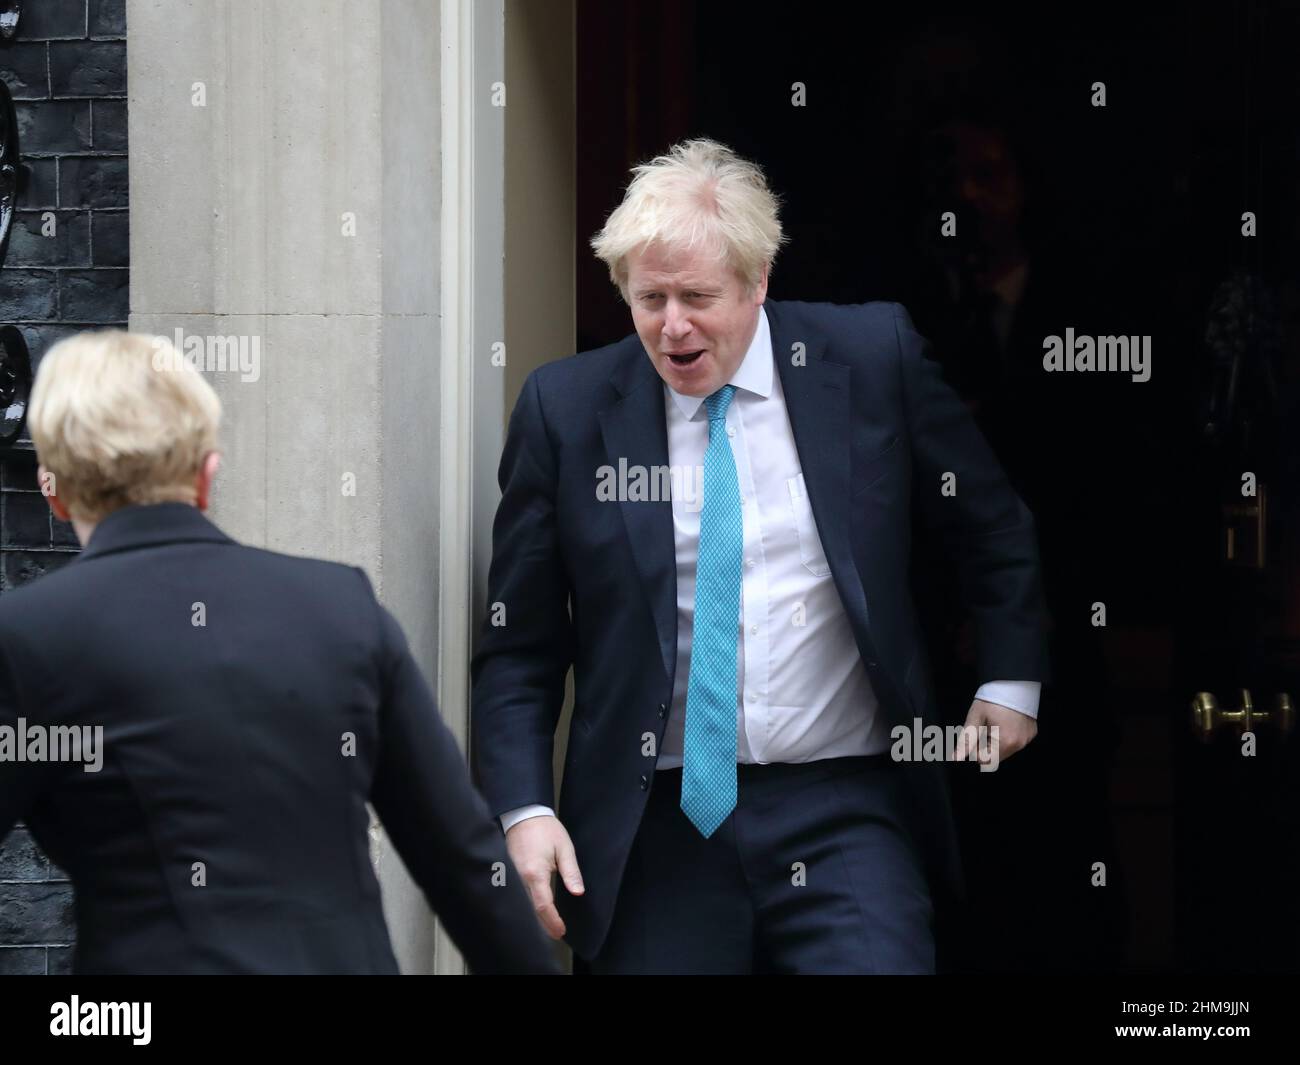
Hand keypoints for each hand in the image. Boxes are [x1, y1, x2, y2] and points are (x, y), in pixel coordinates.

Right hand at [504, 815, 584, 939]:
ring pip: (521, 904)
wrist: (523, 814)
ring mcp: (510, 876)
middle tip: (556, 934)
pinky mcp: (507, 874)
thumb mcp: (564, 848)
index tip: (561, 931)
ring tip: (547, 928)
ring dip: (533, 918)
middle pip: (530, 910)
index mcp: (535, 873)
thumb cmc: (545, 829)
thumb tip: (578, 892)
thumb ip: (571, 872)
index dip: (552, 921)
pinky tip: (533, 911)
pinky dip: (525, 906)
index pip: (543, 905)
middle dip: (542, 925)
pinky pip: (515, 896)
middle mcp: (519, 878)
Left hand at [954, 698, 1036, 765]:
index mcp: (1005, 742)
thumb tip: (956, 758)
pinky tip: (1005, 722)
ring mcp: (1027, 739)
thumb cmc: (993, 698)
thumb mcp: (975, 717)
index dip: (976, 749)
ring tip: (995, 723)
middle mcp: (1019, 744)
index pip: (985, 760)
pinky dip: (1007, 736)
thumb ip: (966, 740)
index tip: (976, 733)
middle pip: (995, 757)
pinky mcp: (1031, 733)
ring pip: (1005, 750)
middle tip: (984, 726)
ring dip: (996, 741)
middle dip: (986, 745)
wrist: (1013, 681)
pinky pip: (1015, 742)